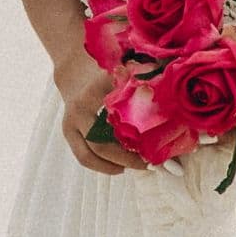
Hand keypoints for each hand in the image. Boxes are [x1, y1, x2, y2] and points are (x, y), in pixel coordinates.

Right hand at [53, 50, 147, 176]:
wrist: (75, 70)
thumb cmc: (105, 70)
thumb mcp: (121, 70)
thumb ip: (138, 81)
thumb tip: (167, 96)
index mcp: (93, 92)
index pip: (115, 118)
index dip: (133, 135)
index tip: (152, 146)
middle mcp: (78, 111)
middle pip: (100, 145)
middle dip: (125, 159)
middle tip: (148, 163)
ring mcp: (70, 124)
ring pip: (88, 156)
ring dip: (113, 166)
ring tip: (136, 167)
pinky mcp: (68, 134)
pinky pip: (84, 157)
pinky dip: (102, 165)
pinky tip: (120, 166)